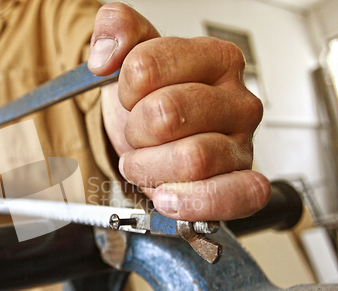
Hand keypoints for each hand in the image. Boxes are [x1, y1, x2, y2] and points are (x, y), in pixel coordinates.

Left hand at [88, 3, 270, 220]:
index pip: (146, 67)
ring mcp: (243, 145)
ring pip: (191, 159)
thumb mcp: (133, 58)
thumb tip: (105, 53)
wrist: (162, 143)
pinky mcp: (244, 184)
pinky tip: (168, 196)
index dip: (125, 87)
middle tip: (141, 134)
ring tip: (151, 161)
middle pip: (166, 115)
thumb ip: (117, 29)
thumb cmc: (154, 102)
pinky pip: (232, 196)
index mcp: (216, 59)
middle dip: (136, 131)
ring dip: (151, 167)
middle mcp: (237, 101)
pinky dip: (192, 201)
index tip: (131, 94)